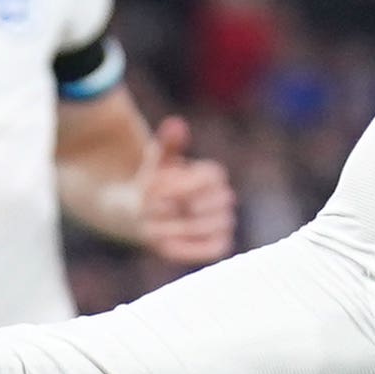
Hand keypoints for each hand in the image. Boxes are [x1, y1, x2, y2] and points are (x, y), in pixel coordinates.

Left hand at [132, 115, 236, 264]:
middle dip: (175, 208)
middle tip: (152, 211)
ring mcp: (225, 223)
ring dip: (176, 228)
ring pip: (205, 227)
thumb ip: (167, 145)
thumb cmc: (154, 185)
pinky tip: (165, 243)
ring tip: (154, 227)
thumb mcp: (156, 163)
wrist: (149, 213)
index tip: (154, 191)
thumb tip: (176, 124)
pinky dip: (188, 247)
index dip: (181, 186)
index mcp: (213, 175)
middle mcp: (225, 198)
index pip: (208, 178)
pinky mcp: (220, 245)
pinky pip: (211, 249)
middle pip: (205, 203)